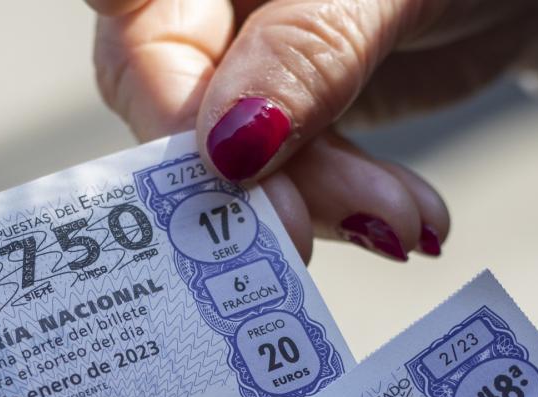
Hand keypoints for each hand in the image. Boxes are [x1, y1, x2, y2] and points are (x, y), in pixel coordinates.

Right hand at [85, 0, 537, 260]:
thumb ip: (310, 48)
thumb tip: (226, 146)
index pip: (131, 9)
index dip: (142, 81)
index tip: (196, 152)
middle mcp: (211, 0)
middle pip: (167, 94)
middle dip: (243, 174)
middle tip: (301, 232)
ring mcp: (246, 57)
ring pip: (228, 154)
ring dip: (311, 201)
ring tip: (399, 218)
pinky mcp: (292, 113)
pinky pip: (287, 175)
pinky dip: (345, 205)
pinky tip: (407, 217)